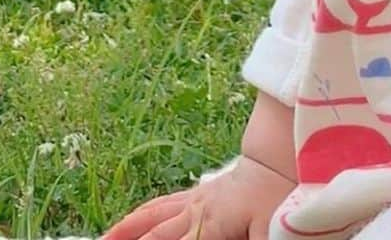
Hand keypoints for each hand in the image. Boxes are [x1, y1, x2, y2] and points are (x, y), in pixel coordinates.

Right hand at [102, 155, 294, 239]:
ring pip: (154, 216)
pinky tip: (139, 218)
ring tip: (104, 238)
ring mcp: (197, 199)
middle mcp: (195, 211)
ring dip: (127, 228)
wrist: (286, 158)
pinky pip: (166, 203)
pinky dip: (146, 213)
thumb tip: (199, 239)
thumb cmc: (279, 198)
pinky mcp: (204, 192)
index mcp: (207, 225)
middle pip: (152, 233)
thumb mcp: (265, 234)